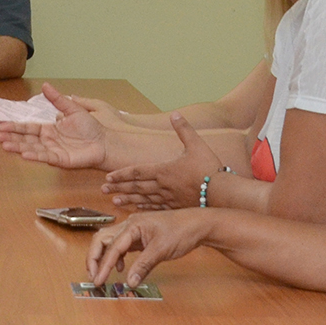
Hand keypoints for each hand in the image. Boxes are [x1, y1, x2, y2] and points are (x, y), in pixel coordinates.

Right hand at [0, 84, 108, 168]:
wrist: (104, 141)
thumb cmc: (91, 127)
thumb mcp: (73, 109)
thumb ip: (58, 99)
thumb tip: (45, 85)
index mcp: (49, 129)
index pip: (28, 128)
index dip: (15, 127)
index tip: (1, 125)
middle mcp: (49, 140)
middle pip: (26, 139)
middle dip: (11, 138)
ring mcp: (53, 151)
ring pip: (32, 148)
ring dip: (18, 147)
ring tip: (5, 145)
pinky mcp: (61, 160)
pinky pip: (46, 157)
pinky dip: (35, 156)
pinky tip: (24, 154)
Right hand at [84, 208, 218, 285]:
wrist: (198, 224)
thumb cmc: (182, 231)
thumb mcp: (161, 250)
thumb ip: (143, 266)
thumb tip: (129, 282)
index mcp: (133, 225)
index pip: (112, 247)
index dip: (103, 265)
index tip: (98, 280)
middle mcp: (130, 225)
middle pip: (102, 239)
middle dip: (94, 258)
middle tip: (93, 276)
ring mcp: (134, 230)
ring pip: (110, 242)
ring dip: (103, 258)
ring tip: (102, 275)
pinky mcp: (140, 236)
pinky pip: (121, 245)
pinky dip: (116, 257)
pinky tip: (121, 268)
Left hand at [101, 113, 225, 209]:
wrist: (222, 192)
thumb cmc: (209, 168)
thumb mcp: (196, 144)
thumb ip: (183, 129)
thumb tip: (175, 114)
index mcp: (164, 170)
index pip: (137, 171)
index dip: (121, 174)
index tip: (108, 177)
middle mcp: (162, 185)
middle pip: (135, 186)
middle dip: (119, 188)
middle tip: (103, 190)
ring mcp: (168, 198)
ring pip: (143, 199)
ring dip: (128, 200)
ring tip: (114, 202)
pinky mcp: (176, 207)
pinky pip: (156, 208)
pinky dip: (145, 209)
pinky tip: (137, 210)